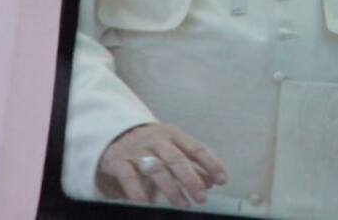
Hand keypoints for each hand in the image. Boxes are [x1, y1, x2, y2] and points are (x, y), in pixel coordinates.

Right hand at [97, 123, 228, 208]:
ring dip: (171, 188)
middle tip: (202, 197)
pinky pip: (129, 177)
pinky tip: (147, 204)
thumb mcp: (172, 148)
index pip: (196, 148)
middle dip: (191, 179)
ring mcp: (137, 150)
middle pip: (177, 159)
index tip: (222, 180)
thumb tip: (212, 181)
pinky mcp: (118, 161)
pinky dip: (138, 192)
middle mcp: (157, 140)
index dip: (211, 164)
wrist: (115, 133)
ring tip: (183, 204)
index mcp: (174, 134)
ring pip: (156, 168)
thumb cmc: (151, 144)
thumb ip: (192, 164)